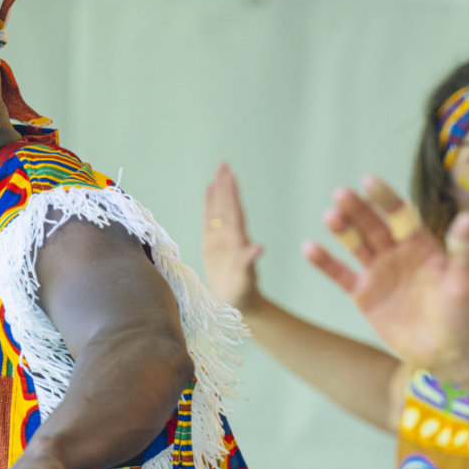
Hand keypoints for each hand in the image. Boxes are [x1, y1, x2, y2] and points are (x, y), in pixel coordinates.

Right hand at [202, 163, 265, 311]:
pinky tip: (209, 190)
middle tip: (224, 164)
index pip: (234, 212)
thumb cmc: (242, 295)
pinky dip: (209, 204)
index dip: (231, 194)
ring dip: (219, 191)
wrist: (239, 304)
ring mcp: (222, 239)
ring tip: (218, 172)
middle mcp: (231, 236)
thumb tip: (260, 247)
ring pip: (219, 209)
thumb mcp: (245, 279)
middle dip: (226, 185)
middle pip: (227, 206)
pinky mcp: (212, 245)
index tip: (229, 175)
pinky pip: (210, 220)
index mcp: (239, 241)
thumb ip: (249, 262)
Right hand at [304, 178, 468, 370]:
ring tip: (329, 216)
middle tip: (341, 193)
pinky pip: (341, 275)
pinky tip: (309, 247)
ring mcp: (378, 272)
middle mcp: (396, 252)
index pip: (400, 214)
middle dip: (358, 209)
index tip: (369, 181)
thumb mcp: (463, 281)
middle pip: (373, 225)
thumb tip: (468, 217)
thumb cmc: (461, 315)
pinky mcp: (364, 295)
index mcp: (420, 243)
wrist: (445, 352)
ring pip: (356, 245)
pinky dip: (325, 263)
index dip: (385, 198)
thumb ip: (462, 250)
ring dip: (342, 230)